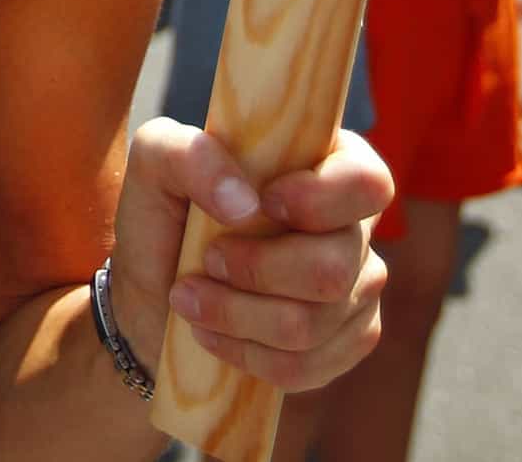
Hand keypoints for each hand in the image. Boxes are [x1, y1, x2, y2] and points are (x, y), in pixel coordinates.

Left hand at [109, 118, 388, 393]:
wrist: (154, 293)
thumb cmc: (163, 213)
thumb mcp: (155, 160)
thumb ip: (191, 156)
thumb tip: (244, 204)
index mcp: (328, 164)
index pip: (366, 182)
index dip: (320, 200)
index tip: (262, 204)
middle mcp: (355, 227)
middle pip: (333, 268)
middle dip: (255, 272)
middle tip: (208, 260)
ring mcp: (357, 287)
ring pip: (312, 323)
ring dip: (236, 315)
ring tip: (191, 299)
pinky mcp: (345, 341)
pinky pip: (306, 366)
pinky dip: (246, 354)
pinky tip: (214, 334)